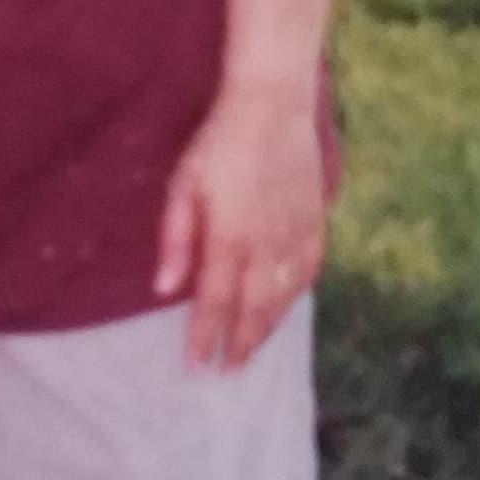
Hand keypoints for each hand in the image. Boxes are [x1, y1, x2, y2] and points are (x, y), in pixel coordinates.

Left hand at [153, 79, 324, 371]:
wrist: (274, 105)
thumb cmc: (219, 142)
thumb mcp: (183, 185)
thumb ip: (176, 240)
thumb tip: (163, 290)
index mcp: (231, 236)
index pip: (216, 302)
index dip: (205, 337)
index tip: (196, 366)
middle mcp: (268, 244)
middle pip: (254, 309)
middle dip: (239, 346)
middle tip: (227, 374)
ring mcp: (296, 234)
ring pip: (284, 297)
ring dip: (267, 329)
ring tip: (251, 351)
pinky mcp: (316, 222)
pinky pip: (309, 273)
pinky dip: (296, 298)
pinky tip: (285, 309)